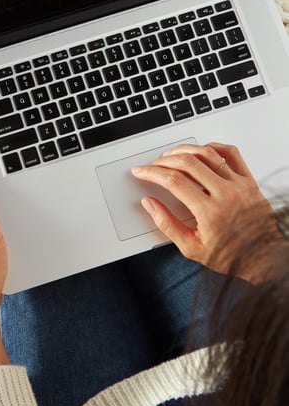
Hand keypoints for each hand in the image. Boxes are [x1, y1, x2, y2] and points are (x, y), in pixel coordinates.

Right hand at [131, 143, 280, 280]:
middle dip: (163, 161)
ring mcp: (239, 184)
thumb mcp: (191, 247)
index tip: (141, 171)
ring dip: (184, 150)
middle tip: (152, 165)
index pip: (173, 181)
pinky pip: (231, 153)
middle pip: (187, 163)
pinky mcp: (249, 181)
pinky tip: (201, 150)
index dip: (152, 173)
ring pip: (207, 153)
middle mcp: (226, 194)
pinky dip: (213, 147)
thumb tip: (149, 204)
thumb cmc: (230, 255)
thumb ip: (166, 224)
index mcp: (210, 211)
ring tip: (171, 155)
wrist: (263, 258)